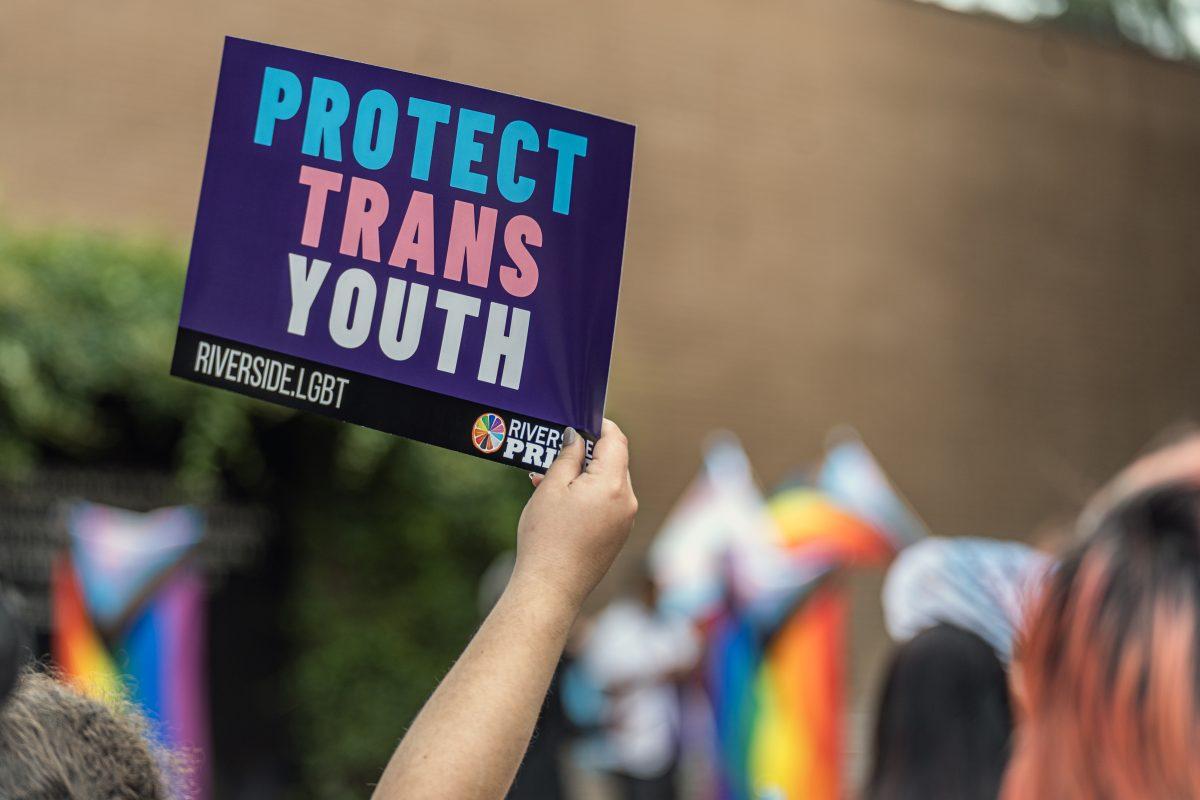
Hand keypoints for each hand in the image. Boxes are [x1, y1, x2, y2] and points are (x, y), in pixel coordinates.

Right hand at [513, 419, 636, 610]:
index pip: (616, 440)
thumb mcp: (552, 488)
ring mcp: (625, 521)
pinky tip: (561, 504)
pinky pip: (607, 505)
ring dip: (584, 477)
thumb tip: (577, 437)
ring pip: (608, 485)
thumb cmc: (547, 538)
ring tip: (548, 482)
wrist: (551, 588)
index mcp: (613, 484)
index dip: (600, 426)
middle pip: (614, 462)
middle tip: (556, 454)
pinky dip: (588, 497)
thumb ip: (568, 457)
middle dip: (587, 455)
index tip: (581, 422)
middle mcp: (627, 501)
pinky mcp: (617, 537)